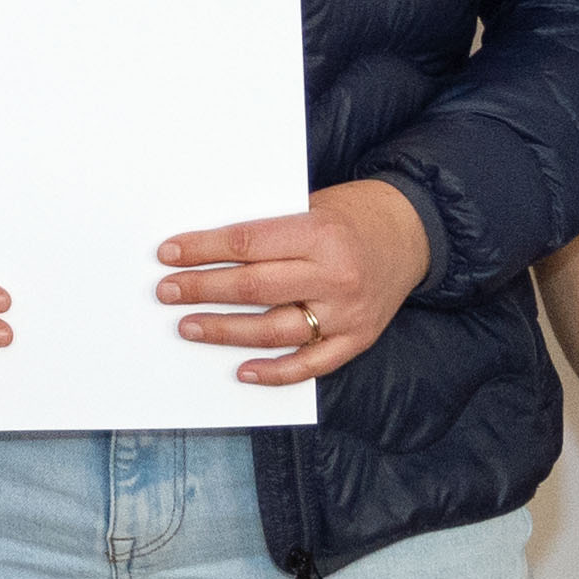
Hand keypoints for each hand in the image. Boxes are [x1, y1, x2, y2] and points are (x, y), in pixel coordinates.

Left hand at [162, 177, 434, 386]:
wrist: (411, 235)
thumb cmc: (350, 216)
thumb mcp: (312, 206)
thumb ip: (270, 233)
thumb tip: (205, 254)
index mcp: (321, 233)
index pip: (248, 243)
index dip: (203, 249)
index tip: (168, 254)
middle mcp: (336, 276)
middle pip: (254, 288)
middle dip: (203, 289)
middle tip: (167, 292)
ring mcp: (347, 313)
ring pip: (273, 330)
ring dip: (225, 331)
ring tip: (189, 326)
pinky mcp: (357, 340)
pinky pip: (309, 365)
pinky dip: (273, 372)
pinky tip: (241, 370)